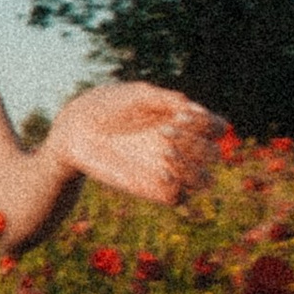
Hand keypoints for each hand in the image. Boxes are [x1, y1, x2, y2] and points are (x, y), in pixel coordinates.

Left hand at [45, 83, 223, 206]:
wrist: (75, 129)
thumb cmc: (108, 106)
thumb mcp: (138, 95)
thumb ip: (166, 100)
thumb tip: (192, 109)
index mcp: (182, 124)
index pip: (218, 129)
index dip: (211, 124)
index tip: (183, 115)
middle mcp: (180, 148)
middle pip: (214, 155)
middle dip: (196, 143)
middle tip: (164, 131)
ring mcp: (167, 170)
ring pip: (204, 181)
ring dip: (192, 168)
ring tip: (163, 151)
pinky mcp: (149, 188)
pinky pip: (178, 198)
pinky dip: (176, 187)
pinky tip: (159, 171)